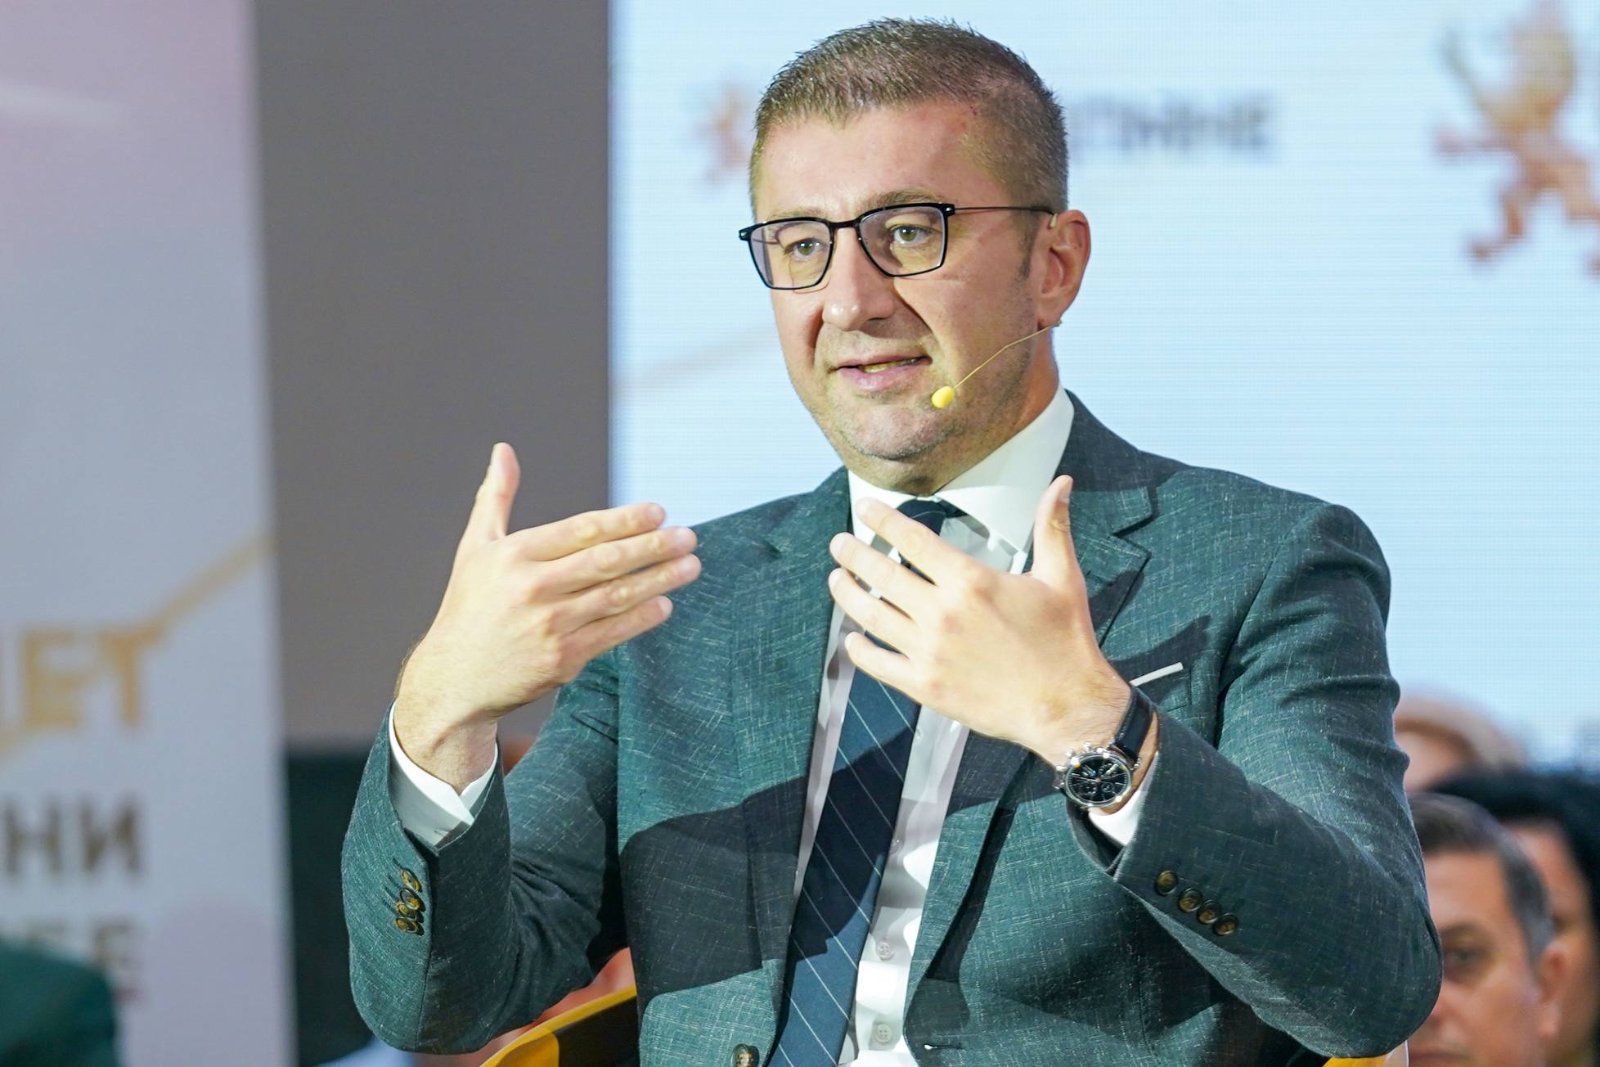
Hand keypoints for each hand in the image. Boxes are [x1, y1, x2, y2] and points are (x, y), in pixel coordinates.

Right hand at [394, 443, 700, 787]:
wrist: (455, 678)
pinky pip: (613, 633)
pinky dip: (642, 617)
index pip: (582, 530)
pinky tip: (665, 604)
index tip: (658, 513)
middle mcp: (534, 588)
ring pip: (617, 596)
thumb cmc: (469, 608)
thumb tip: (504, 451)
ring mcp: (550, 625)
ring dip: (660, 580)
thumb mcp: (475, 548)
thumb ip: (496, 498)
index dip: (624, 520)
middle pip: (607, 561)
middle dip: (653, 547)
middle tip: (687, 536)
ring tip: (690, 566)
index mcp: (515, 555)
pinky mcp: (562, 659)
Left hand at [827, 476, 1133, 765]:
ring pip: (871, 615)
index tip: (865, 509)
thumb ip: (1051, 526)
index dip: (883, 521)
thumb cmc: (1064, 642)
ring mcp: (929, 651)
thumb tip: (1062, 482)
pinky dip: (860, 649)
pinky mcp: (925, 685)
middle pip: (881, 574)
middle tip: (839, 544)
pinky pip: (879, 663)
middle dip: (853, 554)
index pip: (912, 540)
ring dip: (848, 594)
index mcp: (971, 581)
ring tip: (837, 579)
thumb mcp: (1061, 577)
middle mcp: (943, 613)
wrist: (1067, 707)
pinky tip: (853, 639)